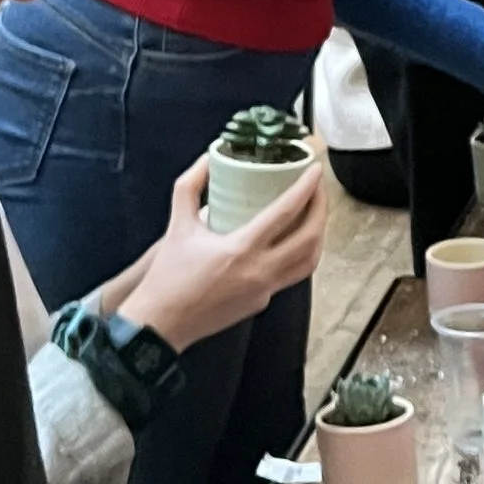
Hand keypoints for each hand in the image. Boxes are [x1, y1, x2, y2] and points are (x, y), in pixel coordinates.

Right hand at [120, 155, 326, 351]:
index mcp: (240, 250)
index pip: (285, 213)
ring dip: (317, 236)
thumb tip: (208, 160)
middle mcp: (260, 272)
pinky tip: (289, 241)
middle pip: (309, 238)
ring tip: (312, 215)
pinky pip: (289, 276)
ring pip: (308, 262)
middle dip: (322, 210)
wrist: (162, 323)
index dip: (306, 189)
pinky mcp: (262, 302)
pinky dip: (296, 255)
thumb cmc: (168, 276)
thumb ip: (190, 187)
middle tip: (318, 190)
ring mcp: (264, 291)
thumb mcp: (178, 225)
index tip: (315, 171)